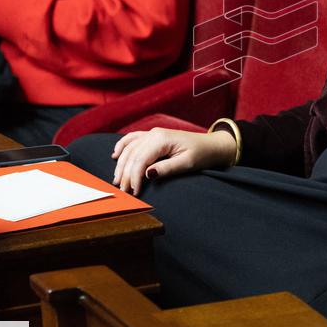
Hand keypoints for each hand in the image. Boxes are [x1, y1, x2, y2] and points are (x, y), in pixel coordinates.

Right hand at [111, 127, 236, 195]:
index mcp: (162, 139)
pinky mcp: (154, 136)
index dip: (134, 177)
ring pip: (130, 148)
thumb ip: (167, 168)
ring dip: (121, 164)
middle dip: (126, 174)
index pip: (140, 160)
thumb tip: (147, 174)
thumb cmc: (202, 154)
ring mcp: (153, 133)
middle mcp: (154, 134)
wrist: (212, 145)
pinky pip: (133, 139)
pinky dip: (122, 146)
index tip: (135, 192)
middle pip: (132, 155)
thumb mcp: (187, 163)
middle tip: (124, 191)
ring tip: (118, 180)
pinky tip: (115, 155)